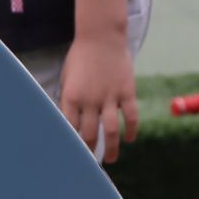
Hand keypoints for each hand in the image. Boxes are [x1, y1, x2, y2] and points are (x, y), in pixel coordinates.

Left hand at [57, 32, 138, 164]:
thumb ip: (68, 101)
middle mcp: (90, 100)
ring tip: (112, 159)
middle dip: (90, 152)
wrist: (101, 35)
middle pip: (90, 134)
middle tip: (90, 163)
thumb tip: (68, 124)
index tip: (72, 157)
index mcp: (71, 98)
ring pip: (111, 130)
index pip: (69, 130)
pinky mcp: (127, 90)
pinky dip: (132, 130)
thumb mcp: (67, 78)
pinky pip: (131, 116)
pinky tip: (130, 139)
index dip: (71, 146)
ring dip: (112, 148)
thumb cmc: (80, 57)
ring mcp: (110, 96)